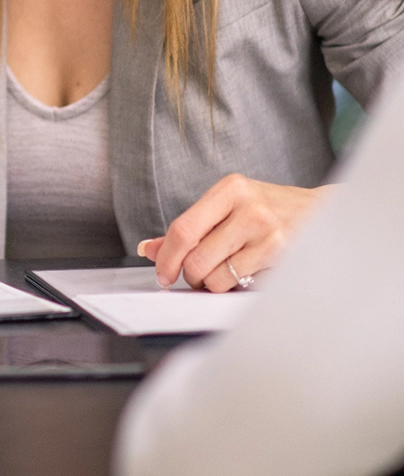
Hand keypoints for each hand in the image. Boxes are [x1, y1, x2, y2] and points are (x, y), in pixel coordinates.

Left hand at [137, 174, 330, 292]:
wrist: (325, 214)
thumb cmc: (271, 210)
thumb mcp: (229, 207)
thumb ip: (190, 228)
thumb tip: (148, 248)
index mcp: (229, 189)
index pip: (183, 229)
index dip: (167, 257)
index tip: (162, 273)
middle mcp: (247, 207)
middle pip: (197, 257)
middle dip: (190, 275)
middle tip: (197, 276)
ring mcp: (267, 231)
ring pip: (217, 276)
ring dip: (213, 283)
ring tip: (223, 273)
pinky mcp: (283, 255)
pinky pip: (242, 283)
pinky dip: (236, 286)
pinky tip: (245, 273)